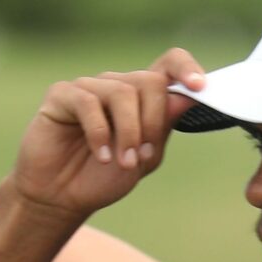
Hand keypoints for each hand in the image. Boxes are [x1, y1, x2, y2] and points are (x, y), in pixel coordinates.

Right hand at [9, 48, 208, 219]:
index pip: (169, 64)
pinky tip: (102, 157)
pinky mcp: (61, 95)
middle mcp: (117, 85)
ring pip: (122, 92)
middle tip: (143, 155)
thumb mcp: (145, 156)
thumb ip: (163, 126)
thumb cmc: (105, 176)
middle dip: (153, 122)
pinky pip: (88, 103)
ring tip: (123, 163)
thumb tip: (188, 95)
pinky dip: (100, 134)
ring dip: (129, 133)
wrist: (63, 196)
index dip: (186, 68)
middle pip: (151, 82)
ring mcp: (88, 87)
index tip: (200, 87)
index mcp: (142, 97)